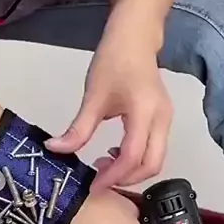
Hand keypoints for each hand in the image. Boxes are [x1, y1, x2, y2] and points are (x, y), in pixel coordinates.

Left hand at [46, 23, 172, 189]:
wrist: (135, 38)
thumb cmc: (115, 60)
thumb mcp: (93, 96)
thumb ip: (78, 129)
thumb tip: (57, 149)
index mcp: (145, 112)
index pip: (132, 156)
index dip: (113, 175)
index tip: (94, 185)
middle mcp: (162, 120)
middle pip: (152, 165)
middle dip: (127, 179)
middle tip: (101, 180)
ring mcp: (166, 120)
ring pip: (156, 160)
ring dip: (132, 170)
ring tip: (104, 164)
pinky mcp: (163, 119)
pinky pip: (155, 150)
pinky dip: (137, 159)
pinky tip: (115, 152)